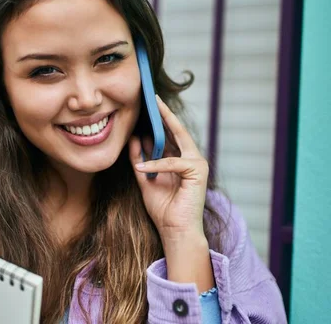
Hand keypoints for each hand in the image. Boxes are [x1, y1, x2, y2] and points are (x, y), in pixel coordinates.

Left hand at [129, 95, 208, 240]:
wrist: (175, 231)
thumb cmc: (163, 209)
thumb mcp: (145, 179)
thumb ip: (139, 160)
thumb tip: (133, 138)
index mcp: (181, 159)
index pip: (171, 135)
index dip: (161, 119)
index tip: (150, 104)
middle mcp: (192, 158)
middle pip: (177, 131)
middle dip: (164, 114)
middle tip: (153, 98)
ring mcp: (198, 163)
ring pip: (177, 140)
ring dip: (161, 129)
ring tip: (149, 113)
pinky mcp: (198, 172)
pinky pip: (173, 163)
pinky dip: (156, 164)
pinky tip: (142, 167)